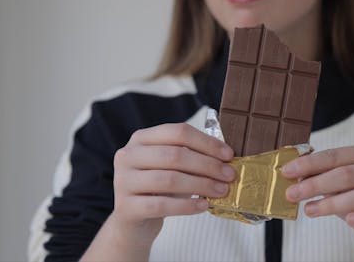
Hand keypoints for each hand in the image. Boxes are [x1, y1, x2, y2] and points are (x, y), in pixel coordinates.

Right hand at [111, 123, 234, 244]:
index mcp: (142, 138)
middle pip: (175, 155)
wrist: (133, 221)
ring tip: (221, 191)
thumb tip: (226, 157)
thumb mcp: (172, 167)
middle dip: (207, 165)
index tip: (229, 155)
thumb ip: (192, 156)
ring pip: (169, 180)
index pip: (178, 132)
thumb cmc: (158, 189)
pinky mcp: (125, 207)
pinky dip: (187, 206)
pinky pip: (161, 205)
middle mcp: (128, 155)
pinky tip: (204, 206)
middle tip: (229, 175)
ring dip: (201, 185)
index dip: (206, 142)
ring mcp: (123, 181)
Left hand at [282, 144, 353, 255]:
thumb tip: (293, 174)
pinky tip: (348, 221)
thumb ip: (322, 176)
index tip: (287, 171)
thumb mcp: (340, 186)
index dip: (310, 163)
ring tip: (309, 210)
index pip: (337, 155)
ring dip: (331, 203)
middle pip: (347, 174)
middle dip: (315, 184)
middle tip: (292, 194)